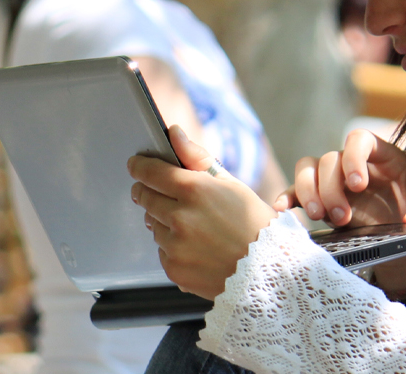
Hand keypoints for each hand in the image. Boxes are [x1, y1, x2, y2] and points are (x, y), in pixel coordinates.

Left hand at [129, 125, 277, 298]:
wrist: (269, 271)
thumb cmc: (255, 224)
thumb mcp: (231, 184)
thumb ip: (197, 157)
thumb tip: (174, 133)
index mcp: (194, 190)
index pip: (150, 172)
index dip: (140, 166)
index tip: (136, 165)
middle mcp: (180, 217)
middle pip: (145, 197)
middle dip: (149, 192)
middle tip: (164, 194)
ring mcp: (175, 246)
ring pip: (153, 225)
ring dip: (164, 222)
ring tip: (194, 227)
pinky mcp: (174, 269)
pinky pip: (162, 251)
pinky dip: (173, 248)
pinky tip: (197, 248)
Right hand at [285, 130, 405, 298]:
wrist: (400, 234)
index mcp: (382, 157)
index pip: (359, 139)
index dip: (354, 157)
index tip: (357, 185)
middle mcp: (353, 162)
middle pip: (330, 159)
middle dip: (332, 189)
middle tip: (341, 217)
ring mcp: (332, 178)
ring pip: (307, 168)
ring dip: (309, 191)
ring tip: (318, 216)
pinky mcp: (318, 196)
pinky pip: (295, 189)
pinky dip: (288, 196)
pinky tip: (283, 209)